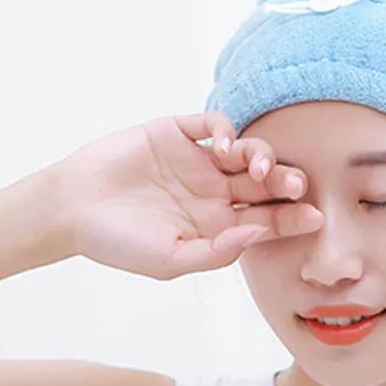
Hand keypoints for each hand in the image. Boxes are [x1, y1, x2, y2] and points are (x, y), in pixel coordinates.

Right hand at [53, 112, 323, 279]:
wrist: (69, 210)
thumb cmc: (117, 243)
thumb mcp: (170, 261)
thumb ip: (217, 253)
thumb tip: (257, 234)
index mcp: (220, 224)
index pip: (267, 219)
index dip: (293, 218)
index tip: (316, 218)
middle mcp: (216, 191)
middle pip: (265, 184)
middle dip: (286, 184)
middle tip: (298, 186)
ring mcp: (199, 161)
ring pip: (247, 152)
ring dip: (263, 157)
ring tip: (259, 168)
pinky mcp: (178, 133)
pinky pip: (214, 125)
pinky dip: (228, 131)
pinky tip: (228, 147)